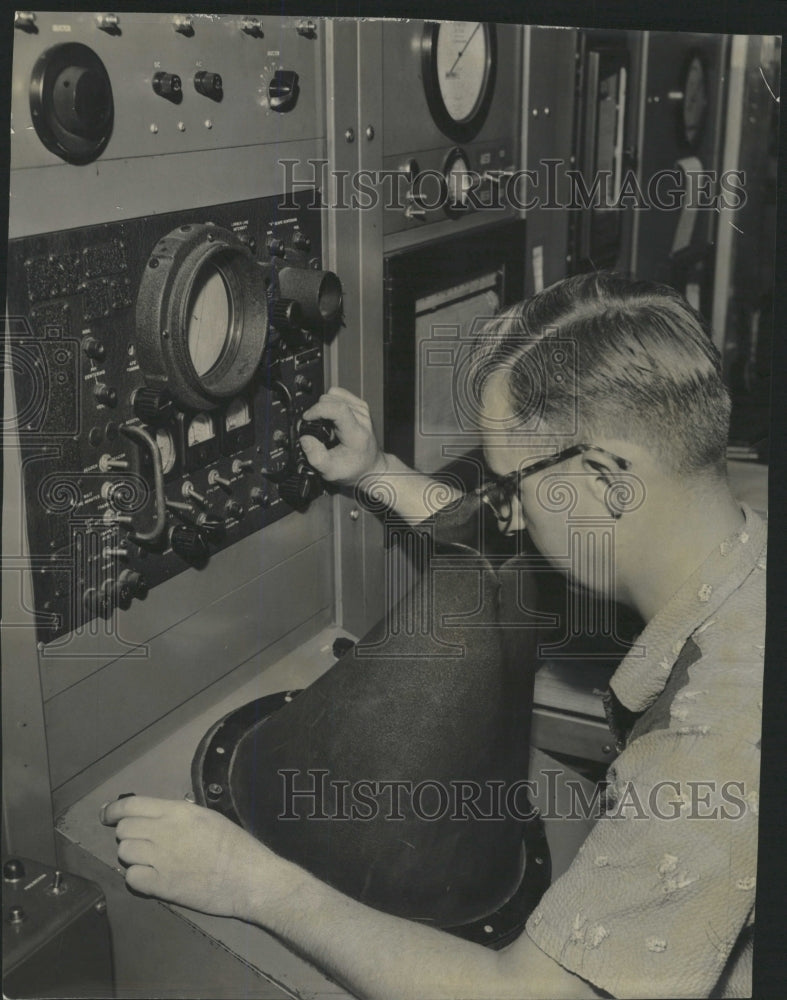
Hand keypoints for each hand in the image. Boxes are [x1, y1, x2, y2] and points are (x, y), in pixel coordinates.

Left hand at [100, 795, 272, 918]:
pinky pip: (131, 878)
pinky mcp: (161, 886)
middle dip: (128, 834)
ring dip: (132, 856)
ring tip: (148, 859)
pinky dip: (137, 877)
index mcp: (177, 812)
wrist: (248, 877)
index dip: (113, 810)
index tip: (106, 815)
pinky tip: (151, 877)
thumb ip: (178, 815)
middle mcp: (164, 832)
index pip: (131, 805)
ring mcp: (160, 860)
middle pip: (124, 829)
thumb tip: (157, 817)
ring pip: (124, 853)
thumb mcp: (207, 817)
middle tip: (141, 841)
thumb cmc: (234, 845)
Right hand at [300, 387, 385, 486]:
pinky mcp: (361, 406)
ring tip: (327, 425)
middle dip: (318, 411)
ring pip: (334, 395)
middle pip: (332, 400)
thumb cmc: (353, 468)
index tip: (307, 417)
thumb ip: (315, 456)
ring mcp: (362, 410)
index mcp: (355, 433)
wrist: (370, 467)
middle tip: (318, 429)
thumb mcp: (330, 470)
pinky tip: (332, 417)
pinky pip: (339, 394)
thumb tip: (305, 439)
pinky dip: (330, 403)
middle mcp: (361, 418)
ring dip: (324, 407)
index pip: (338, 409)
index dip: (318, 409)